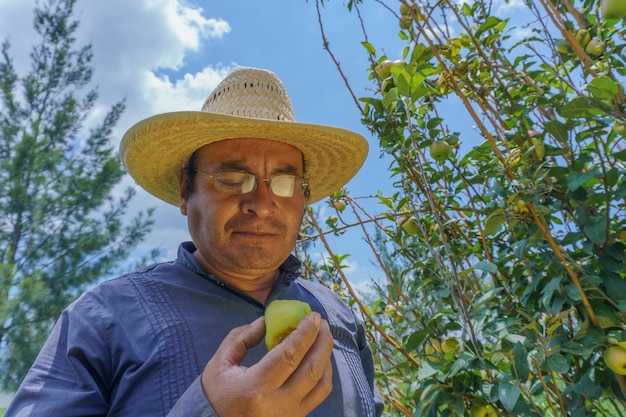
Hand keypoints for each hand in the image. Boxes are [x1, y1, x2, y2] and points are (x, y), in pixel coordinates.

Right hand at [201, 312, 333, 416]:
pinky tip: (320, 358)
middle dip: (322, 341)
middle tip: (322, 322)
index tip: (313, 316)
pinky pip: (320, 393)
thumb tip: (267, 321)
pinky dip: (325, 373)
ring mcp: (291, 414)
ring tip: (322, 336)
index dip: (304, 333)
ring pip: (321, 382)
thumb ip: (241, 338)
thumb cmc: (219, 393)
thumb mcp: (220, 363)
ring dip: (326, 356)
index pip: (289, 356)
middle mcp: (278, 404)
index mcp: (256, 388)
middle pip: (312, 369)